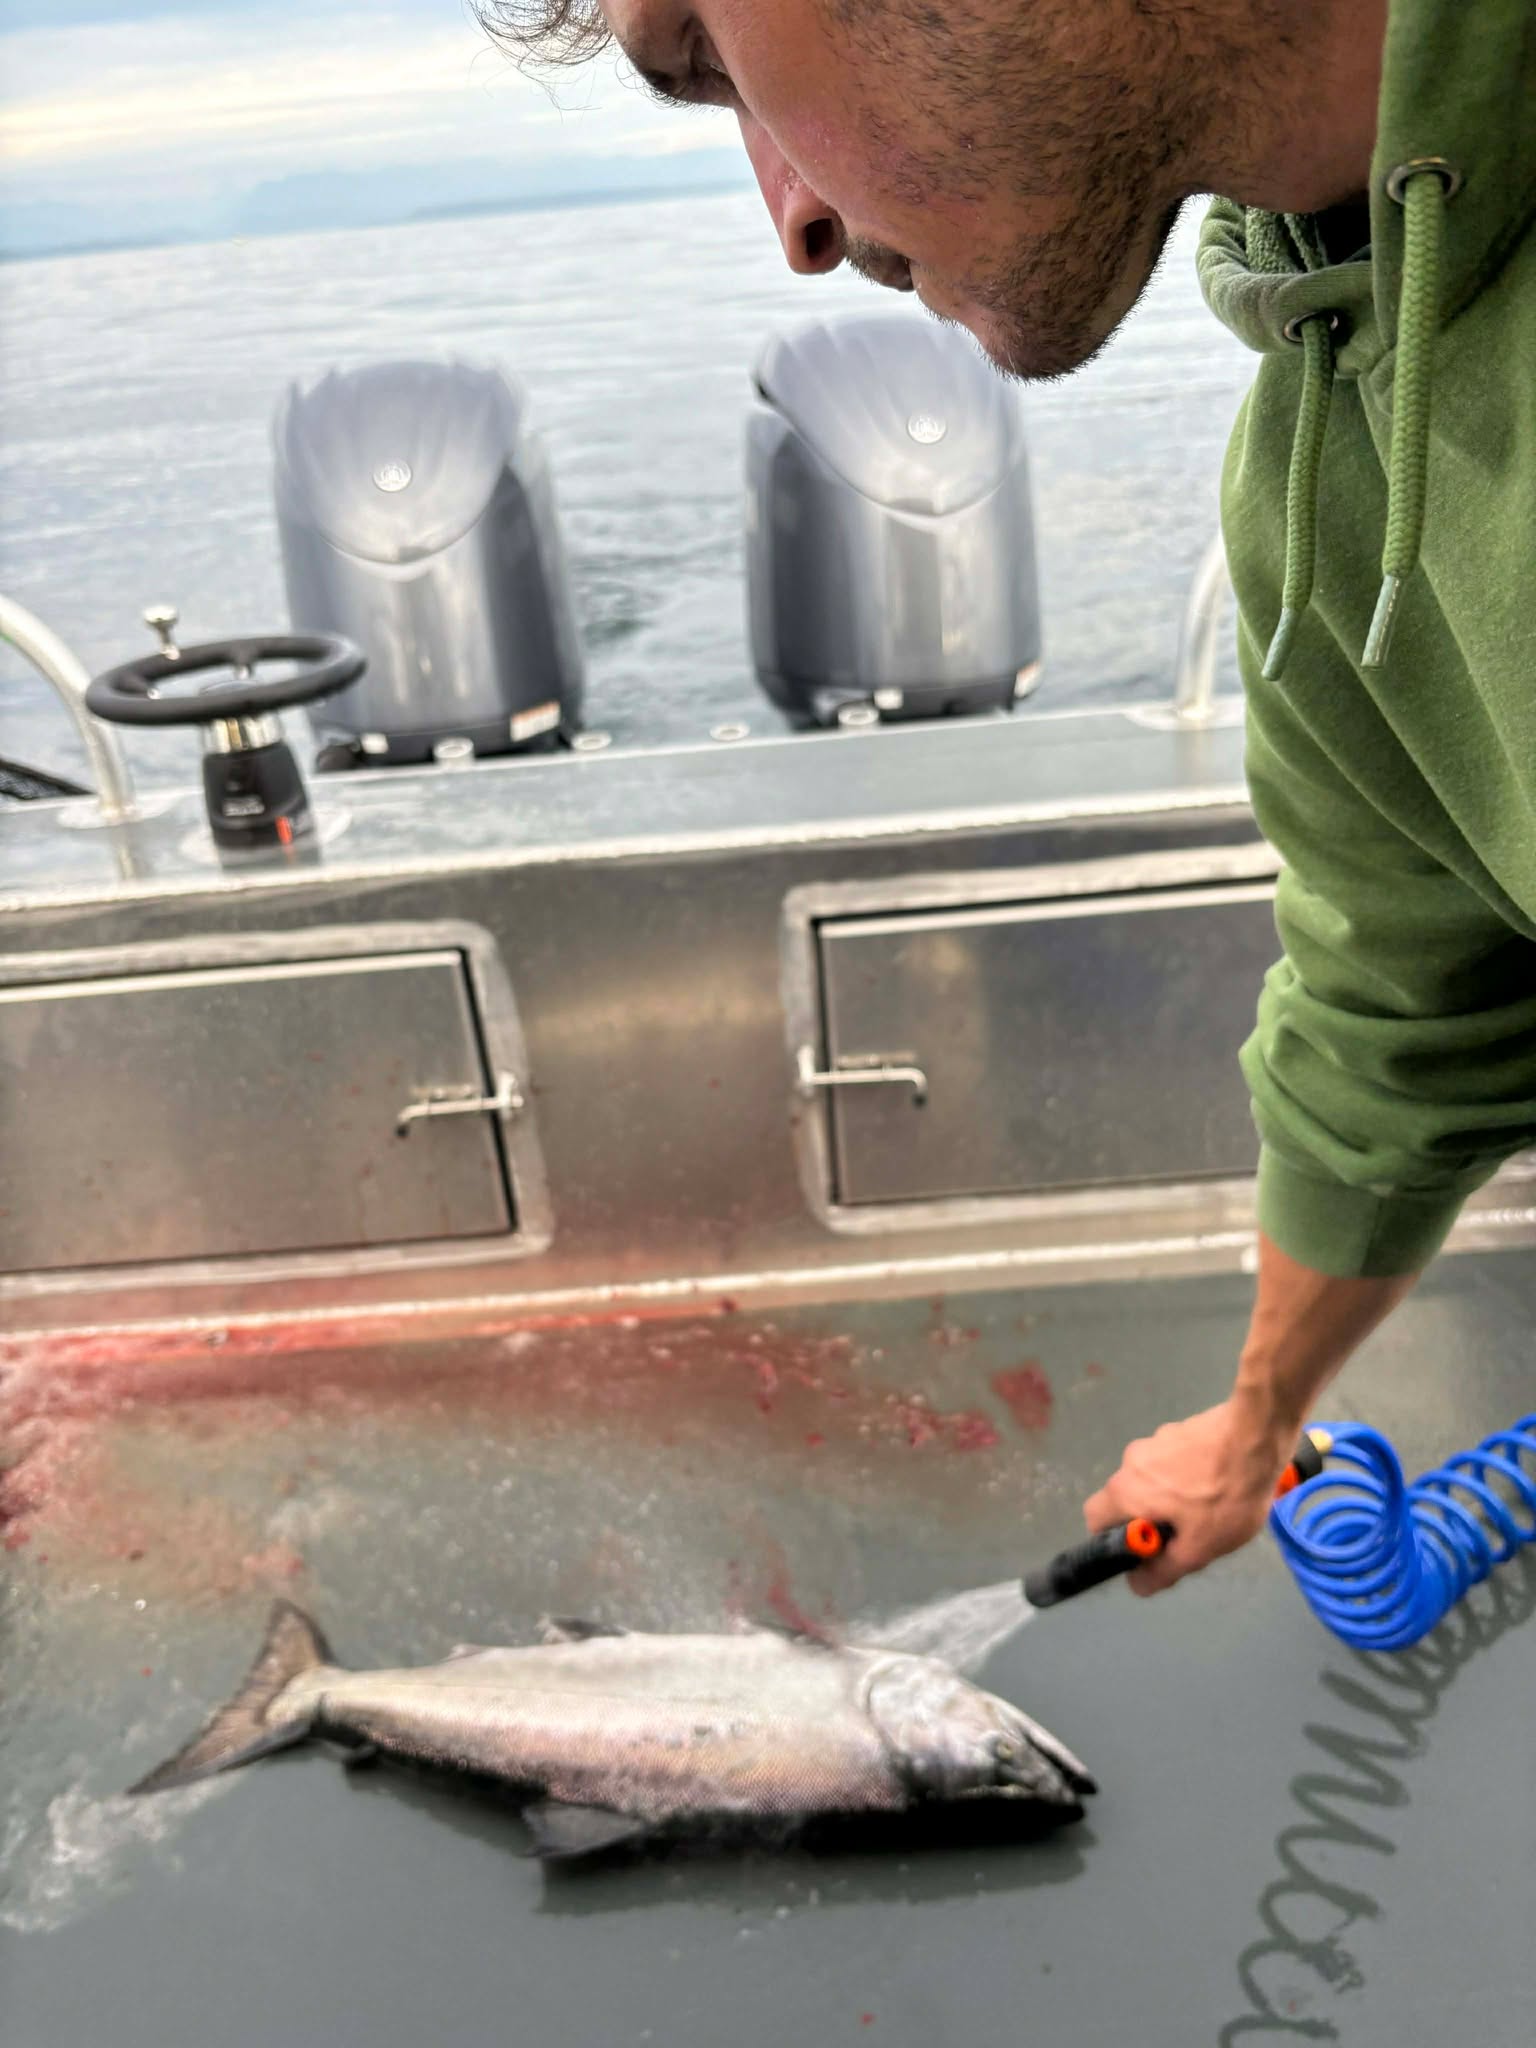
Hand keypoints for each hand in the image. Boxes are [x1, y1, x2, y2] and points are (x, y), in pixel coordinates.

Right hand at [1081, 1398, 1294, 1595]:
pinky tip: (1219, 1481)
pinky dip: (1186, 1475)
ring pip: (1152, 1481)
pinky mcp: (1177, 1430)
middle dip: (1151, 1520)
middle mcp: (1129, 1462)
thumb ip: (1163, 1569)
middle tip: (1188, 1533)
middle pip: (1127, 1501)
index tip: (1151, 1549)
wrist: (1257, 1435)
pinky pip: (1171, 1462)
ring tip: (1211, 1506)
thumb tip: (1136, 1583)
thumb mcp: (1199, 1548)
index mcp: (1125, 1491)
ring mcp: (1153, 1441)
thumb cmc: (1225, 1496)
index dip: (1116, 1541)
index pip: (1095, 1520)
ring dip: (1171, 1498)